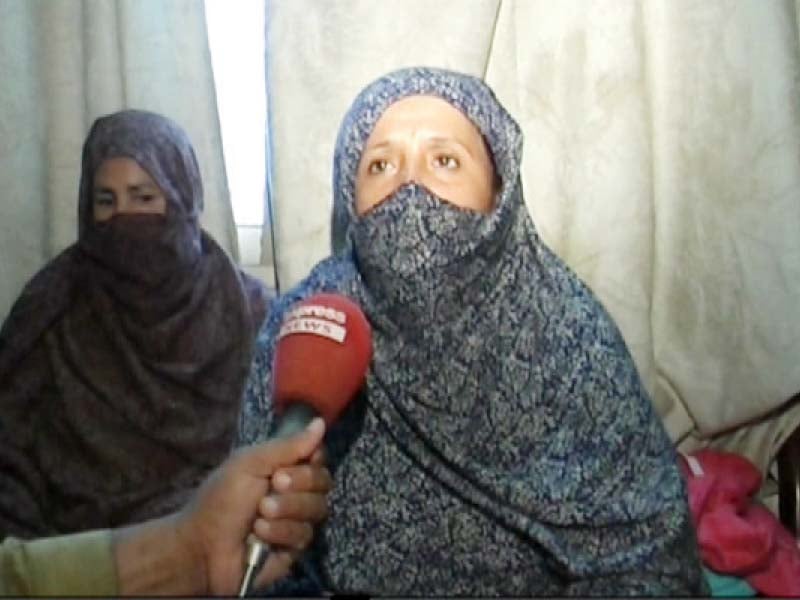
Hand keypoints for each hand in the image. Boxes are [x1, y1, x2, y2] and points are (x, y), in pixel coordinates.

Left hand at [175, 418, 329, 594]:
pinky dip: (280, 532)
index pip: (318, 457)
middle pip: (323, 481)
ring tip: (260, 513)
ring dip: (287, 508)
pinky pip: (304, 534)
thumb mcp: (249, 464)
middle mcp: (295, 492)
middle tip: (274, 484)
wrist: (202, 547)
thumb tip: (320, 422)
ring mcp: (297, 520)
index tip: (289, 463)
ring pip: (317, 508)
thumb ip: (287, 445)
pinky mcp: (295, 548)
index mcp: (284, 468)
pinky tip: (259, 534)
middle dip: (299, 482)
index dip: (312, 459)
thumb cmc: (221, 499)